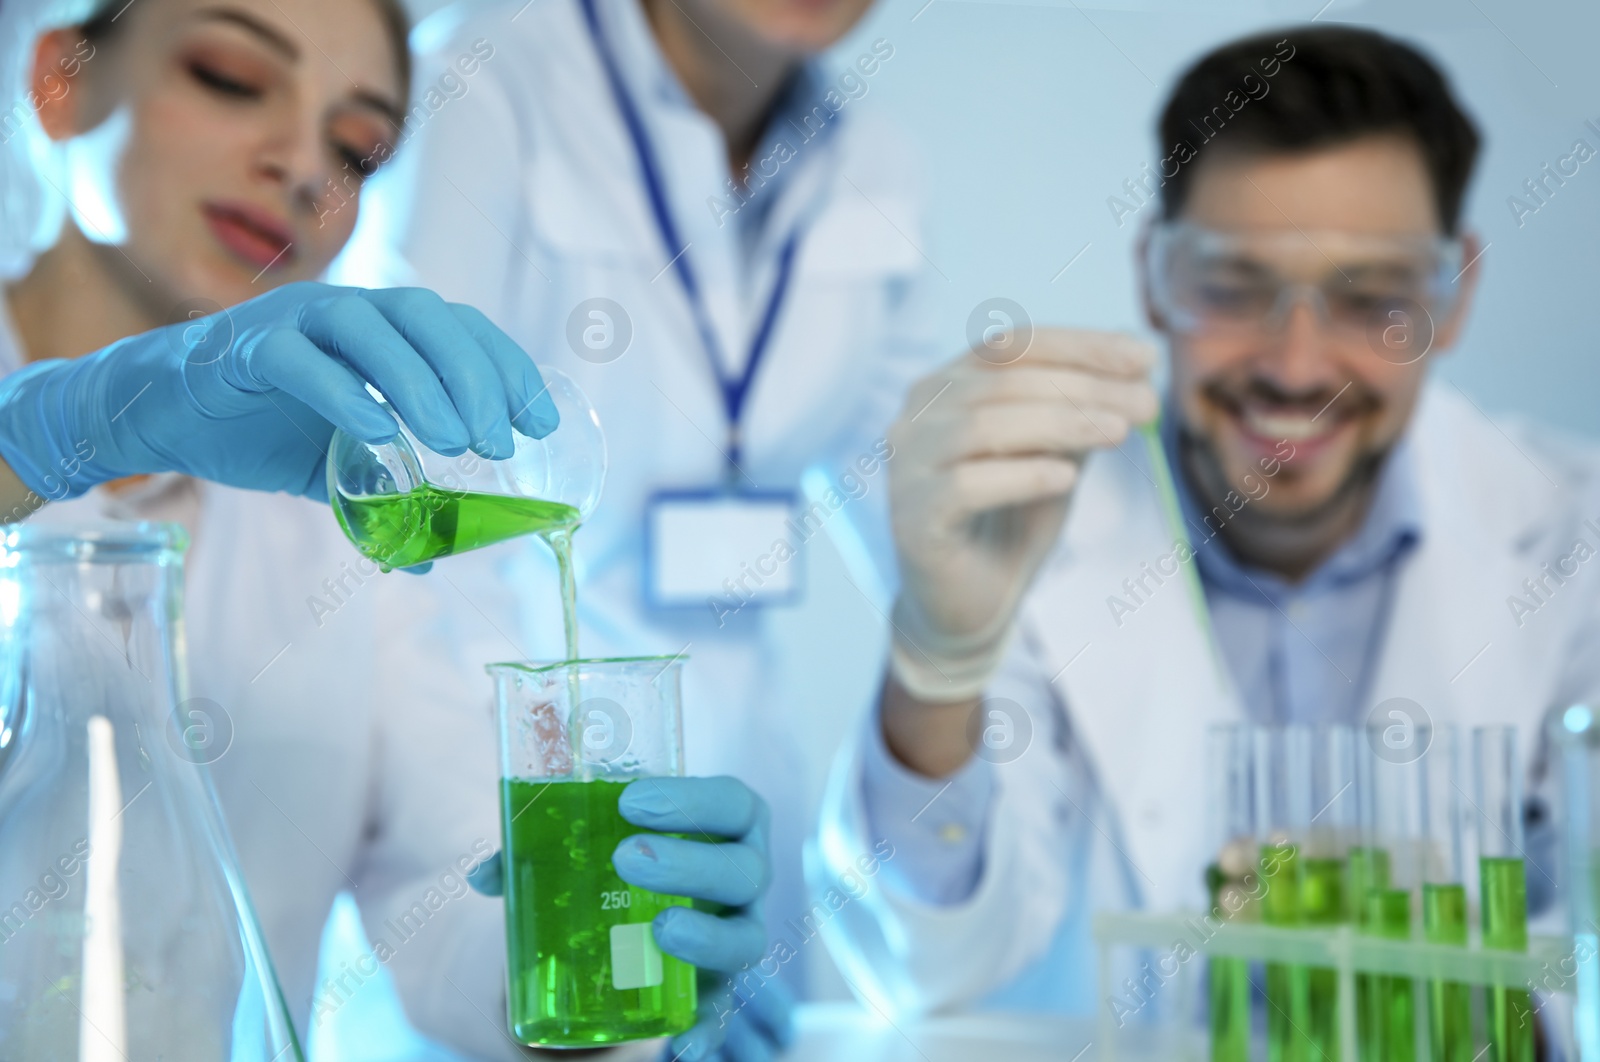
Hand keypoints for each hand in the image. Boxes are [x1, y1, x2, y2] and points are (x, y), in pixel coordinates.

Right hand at [0, 282, 557, 502]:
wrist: (161, 413)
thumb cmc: (257, 427)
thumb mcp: (332, 469)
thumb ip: (382, 500)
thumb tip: (428, 562)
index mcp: (380, 330)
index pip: (460, 331)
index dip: (505, 368)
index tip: (538, 422)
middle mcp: (346, 313)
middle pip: (428, 320)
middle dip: (475, 377)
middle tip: (501, 441)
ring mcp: (294, 322)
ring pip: (371, 329)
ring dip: (421, 382)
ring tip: (456, 441)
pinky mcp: (244, 347)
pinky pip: (300, 358)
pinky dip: (342, 392)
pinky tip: (378, 433)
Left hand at [470, 777, 792, 1061]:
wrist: (631, 920)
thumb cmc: (616, 862)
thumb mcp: (585, 846)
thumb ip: (539, 851)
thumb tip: (484, 875)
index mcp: (725, 827)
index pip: (732, 802)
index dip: (692, 799)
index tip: (630, 800)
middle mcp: (743, 880)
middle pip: (743, 870)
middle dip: (689, 863)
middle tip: (627, 858)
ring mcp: (735, 936)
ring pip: (745, 939)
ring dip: (706, 937)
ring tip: (658, 930)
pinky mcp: (716, 990)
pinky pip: (722, 1015)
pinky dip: (709, 1031)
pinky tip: (684, 1046)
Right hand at [887, 328, 1156, 700]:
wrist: (969, 606)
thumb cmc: (1011, 522)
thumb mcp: (1055, 452)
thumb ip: (1080, 405)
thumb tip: (1136, 350)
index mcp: (947, 386)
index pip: (1014, 346)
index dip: (1081, 346)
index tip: (1145, 358)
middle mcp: (917, 416)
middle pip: (1003, 381)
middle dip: (1084, 387)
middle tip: (1146, 404)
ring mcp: (908, 466)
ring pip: (984, 425)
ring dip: (1062, 423)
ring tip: (1119, 434)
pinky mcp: (913, 518)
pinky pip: (967, 485)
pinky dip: (1022, 475)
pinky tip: (1066, 479)